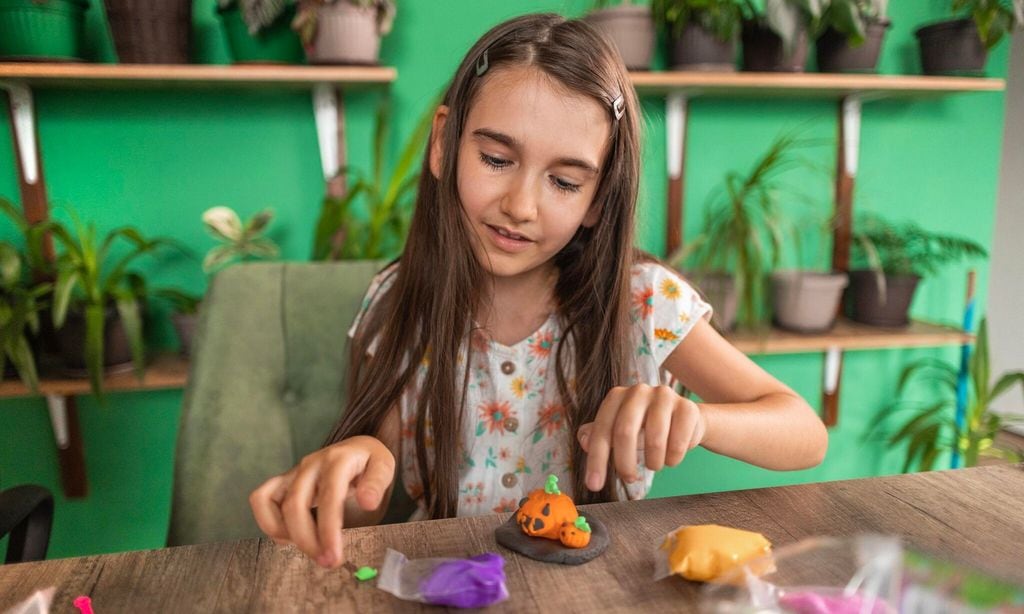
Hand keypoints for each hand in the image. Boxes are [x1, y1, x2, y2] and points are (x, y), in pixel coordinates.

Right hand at [248, 435, 394, 568]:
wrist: (355, 449)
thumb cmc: (368, 462)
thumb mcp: (384, 466)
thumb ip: (376, 483)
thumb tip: (367, 502)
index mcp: (338, 460)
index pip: (328, 497)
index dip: (328, 530)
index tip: (334, 556)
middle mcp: (311, 464)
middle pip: (295, 504)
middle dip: (307, 540)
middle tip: (327, 562)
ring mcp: (294, 472)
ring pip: (270, 501)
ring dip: (284, 533)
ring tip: (310, 548)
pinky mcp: (283, 481)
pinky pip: (261, 499)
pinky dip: (269, 522)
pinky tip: (290, 537)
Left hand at [577, 384, 704, 491]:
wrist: (684, 419)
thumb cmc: (645, 427)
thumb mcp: (619, 430)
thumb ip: (598, 436)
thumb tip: (583, 440)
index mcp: (617, 396)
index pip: (602, 430)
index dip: (596, 459)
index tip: (593, 486)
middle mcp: (639, 391)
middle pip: (625, 432)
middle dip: (624, 463)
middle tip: (629, 479)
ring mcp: (665, 396)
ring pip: (654, 441)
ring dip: (653, 463)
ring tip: (654, 464)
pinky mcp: (688, 407)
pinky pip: (679, 443)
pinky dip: (673, 459)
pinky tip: (671, 457)